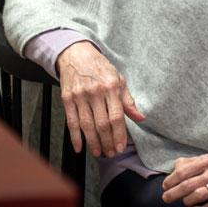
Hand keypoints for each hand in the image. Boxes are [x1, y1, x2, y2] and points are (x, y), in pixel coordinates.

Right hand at [56, 41, 144, 157]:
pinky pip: (71, 121)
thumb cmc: (99, 67)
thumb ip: (128, 100)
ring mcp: (79, 95)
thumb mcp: (118, 78)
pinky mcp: (67, 98)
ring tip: (98, 152)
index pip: (116, 116)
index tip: (120, 147)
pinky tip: (79, 147)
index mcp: (111, 86)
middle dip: (107, 142)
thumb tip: (140, 117)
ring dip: (93, 142)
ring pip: (87, 125)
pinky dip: (75, 136)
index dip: (119, 134)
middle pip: (102, 124)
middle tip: (111, 153)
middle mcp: (95, 92)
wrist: (76, 54)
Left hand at [162, 154, 207, 205]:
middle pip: (188, 185)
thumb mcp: (204, 161)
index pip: (183, 171)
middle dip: (173, 193)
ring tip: (183, 201)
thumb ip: (188, 163)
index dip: (171, 180)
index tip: (165, 186)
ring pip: (197, 196)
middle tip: (166, 197)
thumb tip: (173, 170)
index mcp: (207, 160)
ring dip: (186, 201)